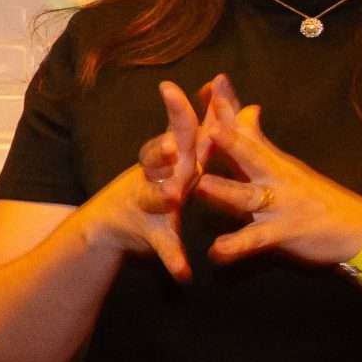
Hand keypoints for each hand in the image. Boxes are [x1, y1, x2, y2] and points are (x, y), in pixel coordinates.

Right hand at [88, 77, 215, 280]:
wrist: (111, 225)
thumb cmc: (156, 189)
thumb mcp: (185, 162)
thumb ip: (212, 134)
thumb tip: (250, 106)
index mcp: (173, 159)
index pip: (177, 129)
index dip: (181, 109)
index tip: (193, 88)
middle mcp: (156, 176)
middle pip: (157, 158)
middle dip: (164, 150)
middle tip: (175, 143)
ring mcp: (146, 203)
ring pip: (155, 196)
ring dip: (161, 194)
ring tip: (172, 196)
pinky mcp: (148, 232)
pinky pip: (165, 246)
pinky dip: (174, 261)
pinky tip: (184, 274)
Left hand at [190, 87, 361, 265]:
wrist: (357, 230)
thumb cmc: (313, 197)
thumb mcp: (284, 166)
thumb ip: (258, 141)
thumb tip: (246, 108)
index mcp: (270, 161)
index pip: (247, 129)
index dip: (229, 107)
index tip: (212, 81)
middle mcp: (274, 178)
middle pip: (249, 154)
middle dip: (229, 139)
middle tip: (207, 124)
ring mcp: (280, 204)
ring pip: (248, 196)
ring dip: (226, 191)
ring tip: (202, 185)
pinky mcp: (284, 232)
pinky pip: (256, 239)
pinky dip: (236, 245)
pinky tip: (216, 251)